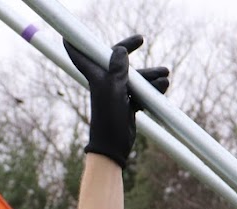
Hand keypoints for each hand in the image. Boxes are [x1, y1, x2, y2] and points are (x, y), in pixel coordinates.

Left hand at [65, 35, 170, 168]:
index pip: (83, 54)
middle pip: (116, 59)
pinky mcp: (127, 104)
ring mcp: (117, 93)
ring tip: (165, 75)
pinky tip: (163, 88)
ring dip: (149, 74)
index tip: (71, 34)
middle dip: (129, 49)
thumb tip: (119, 50)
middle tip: (141, 39)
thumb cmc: (109, 119)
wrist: (113, 146)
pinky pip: (140, 91)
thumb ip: (117, 69)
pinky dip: (151, 89)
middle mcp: (105, 82)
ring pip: (133, 76)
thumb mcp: (114, 90)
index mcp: (96, 77)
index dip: (77, 42)